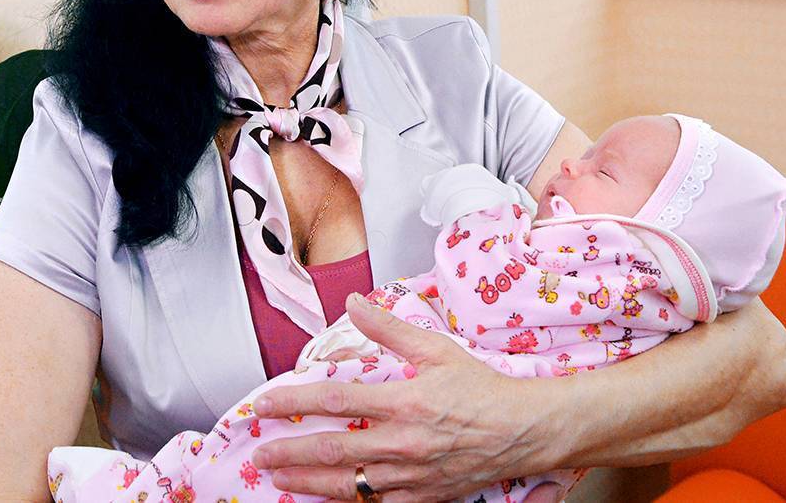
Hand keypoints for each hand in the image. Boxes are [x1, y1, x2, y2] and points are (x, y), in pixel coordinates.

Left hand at [249, 293, 568, 501]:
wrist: (525, 431)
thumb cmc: (483, 390)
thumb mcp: (436, 349)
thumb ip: (389, 328)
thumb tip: (354, 303)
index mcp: (404, 401)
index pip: (334, 400)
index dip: (294, 402)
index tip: (266, 405)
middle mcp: (404, 442)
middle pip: (332, 449)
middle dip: (290, 452)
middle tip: (261, 453)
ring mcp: (412, 474)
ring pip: (348, 484)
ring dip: (308, 481)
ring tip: (280, 479)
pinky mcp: (423, 496)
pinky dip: (348, 500)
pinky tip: (326, 496)